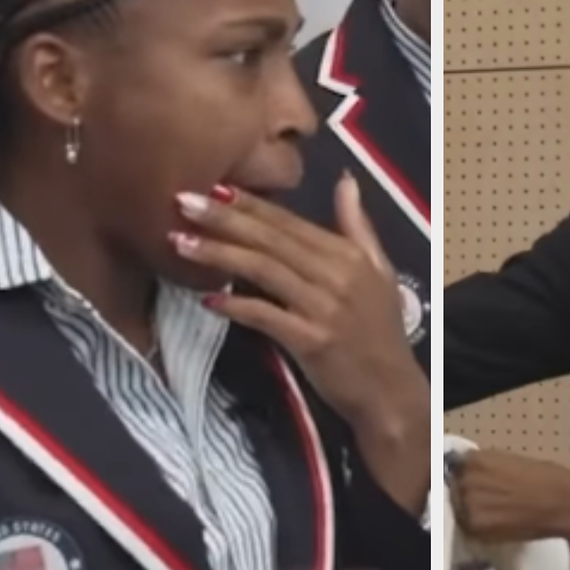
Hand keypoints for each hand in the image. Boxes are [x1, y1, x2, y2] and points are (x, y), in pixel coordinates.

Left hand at [172, 175, 429, 511]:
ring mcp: (322, 308)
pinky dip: (236, 306)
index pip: (290, 222)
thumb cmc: (380, 331)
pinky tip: (207, 300)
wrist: (390, 390)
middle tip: (181, 203)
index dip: (250, 204)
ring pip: (263, 271)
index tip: (212, 187)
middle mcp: (335, 275)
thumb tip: (345, 179)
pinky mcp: (310, 341)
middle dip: (224, 220)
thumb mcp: (380, 270)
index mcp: (347, 254)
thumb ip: (358, 225)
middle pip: (270, 241)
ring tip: (180, 243)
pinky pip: (265, 316)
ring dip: (219, 255)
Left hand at [449, 449, 569, 542]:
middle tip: (488, 504)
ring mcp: (469, 504)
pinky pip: (469, 530)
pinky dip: (480, 530)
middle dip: (466, 497)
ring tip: (495, 516)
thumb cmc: (546, 478)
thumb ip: (485, 469)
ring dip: (471, 515)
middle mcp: (466, 479)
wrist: (566, 501)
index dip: (463, 480)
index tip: (470, 486)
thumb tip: (471, 477)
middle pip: (454, 492)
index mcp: (474, 459)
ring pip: (460, 512)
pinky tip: (497, 526)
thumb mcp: (508, 462)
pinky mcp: (477, 527)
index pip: (454, 471)